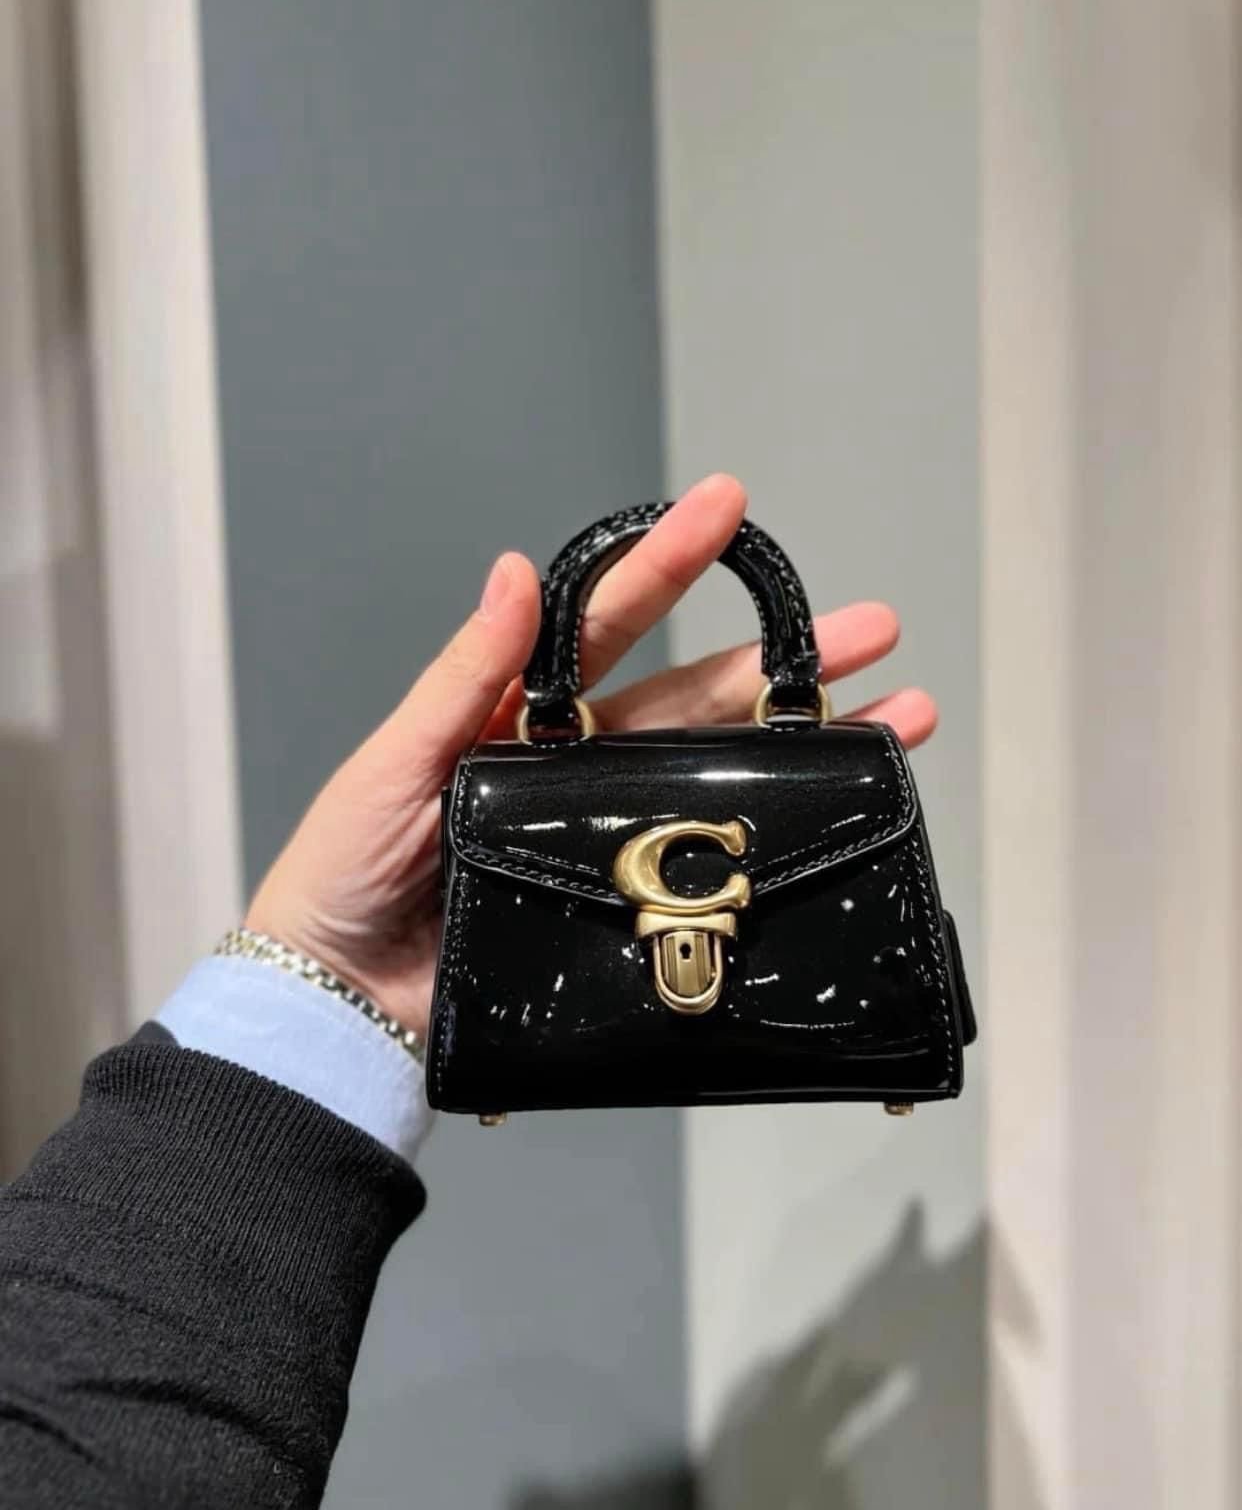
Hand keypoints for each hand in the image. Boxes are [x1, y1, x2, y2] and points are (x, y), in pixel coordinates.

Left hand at [245, 475, 935, 1038]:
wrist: (339, 1001)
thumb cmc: (344, 871)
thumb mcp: (395, 763)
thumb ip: (463, 678)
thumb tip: (516, 572)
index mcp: (526, 716)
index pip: (608, 625)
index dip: (667, 565)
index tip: (726, 507)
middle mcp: (582, 766)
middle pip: (699, 699)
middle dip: (787, 661)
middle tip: (872, 630)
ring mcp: (610, 836)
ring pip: (724, 775)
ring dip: (811, 744)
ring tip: (900, 716)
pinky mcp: (625, 908)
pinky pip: (709, 867)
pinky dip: (776, 839)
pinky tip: (836, 819)